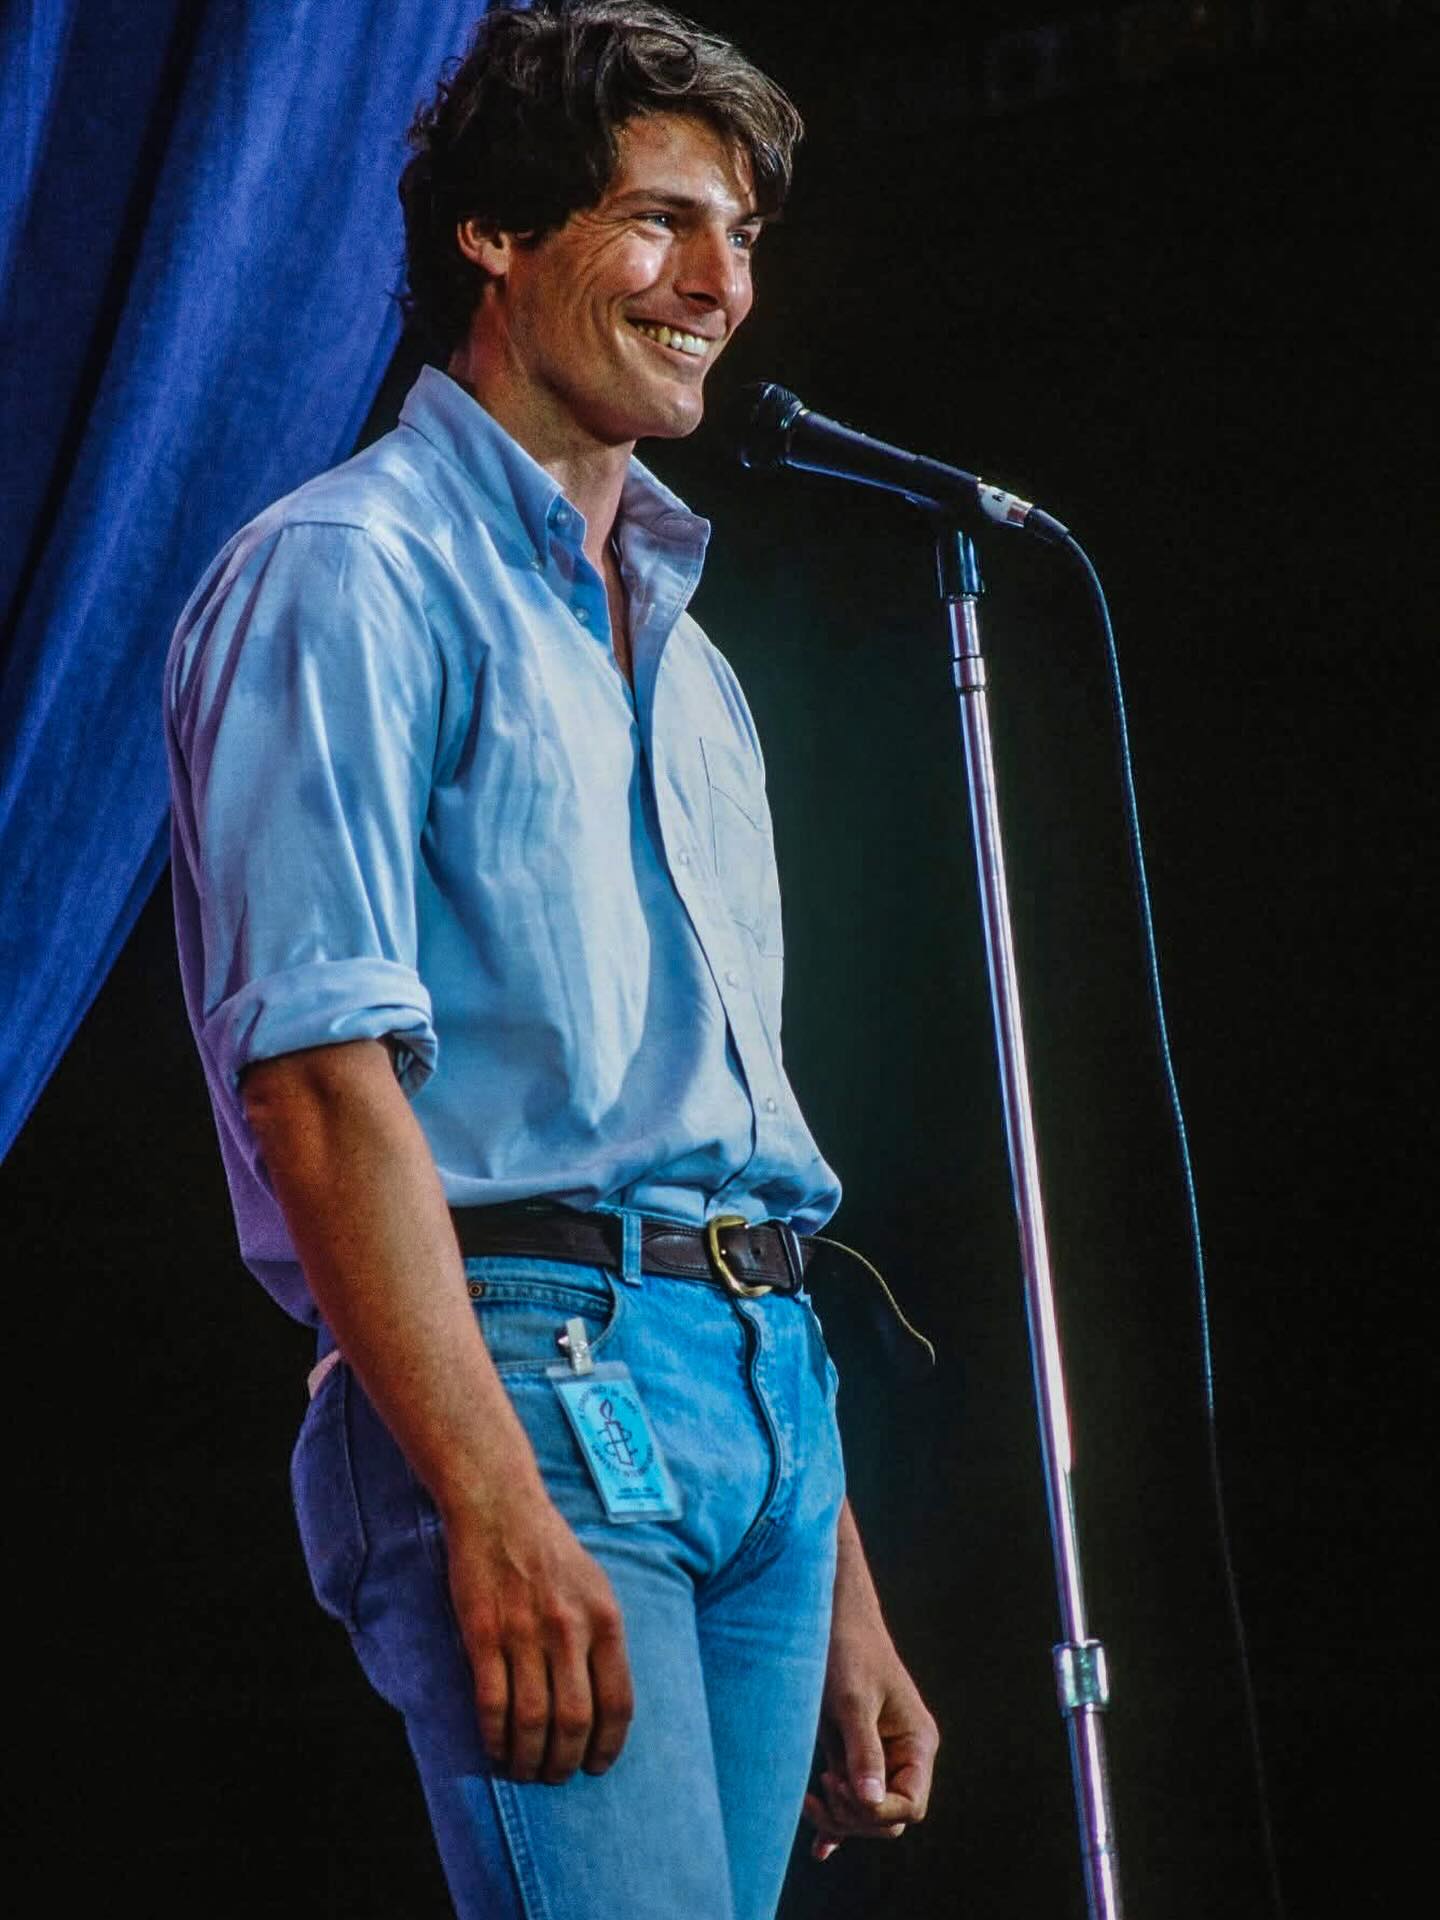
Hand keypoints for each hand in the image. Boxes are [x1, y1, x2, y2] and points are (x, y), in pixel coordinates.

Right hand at [442, 1488, 633, 1784]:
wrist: (500, 1507)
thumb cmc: (551, 1549)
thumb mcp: (597, 1586)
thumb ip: (603, 1638)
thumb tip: (606, 1701)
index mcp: (605, 1619)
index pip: (617, 1702)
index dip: (608, 1745)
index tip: (597, 1766)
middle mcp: (569, 1630)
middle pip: (574, 1722)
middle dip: (565, 1762)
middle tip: (556, 1776)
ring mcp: (525, 1633)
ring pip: (532, 1721)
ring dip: (529, 1758)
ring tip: (525, 1770)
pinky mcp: (484, 1635)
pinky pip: (492, 1703)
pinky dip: (495, 1737)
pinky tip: (496, 1748)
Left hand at [804, 1507, 938, 1860]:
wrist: (829, 1614)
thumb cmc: (846, 1649)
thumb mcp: (851, 1700)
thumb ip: (863, 1751)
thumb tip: (872, 1801)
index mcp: (917, 1742)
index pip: (911, 1804)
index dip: (877, 1810)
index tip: (837, 1783)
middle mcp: (904, 1754)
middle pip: (890, 1817)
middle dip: (854, 1815)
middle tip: (820, 1785)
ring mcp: (881, 1757)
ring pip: (868, 1812)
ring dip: (840, 1816)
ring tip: (809, 1795)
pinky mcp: (855, 1755)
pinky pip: (854, 1800)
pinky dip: (838, 1823)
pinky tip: (821, 1849)